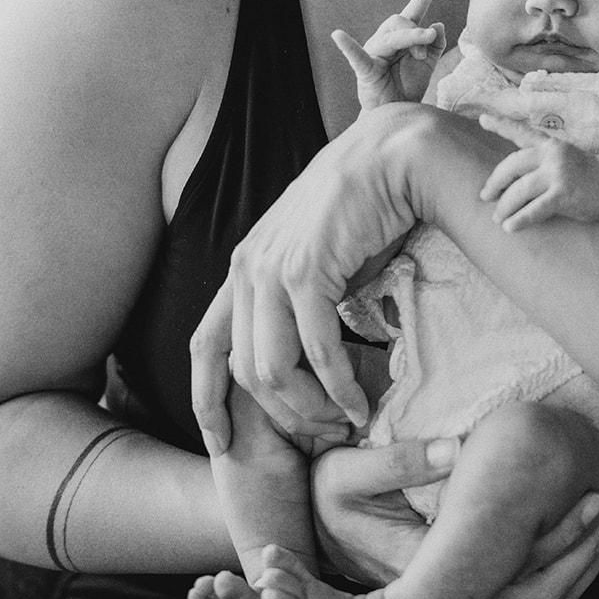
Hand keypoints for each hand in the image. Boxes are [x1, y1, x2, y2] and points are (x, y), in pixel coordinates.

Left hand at [191, 106, 426, 452]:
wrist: (393, 155)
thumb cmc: (366, 206)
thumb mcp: (319, 258)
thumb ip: (301, 299)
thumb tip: (310, 355)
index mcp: (244, 266)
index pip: (205, 344)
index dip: (207, 399)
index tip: (223, 443)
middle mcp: (247, 268)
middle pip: (243, 371)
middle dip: (282, 417)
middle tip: (322, 436)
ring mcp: (273, 269)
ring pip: (273, 371)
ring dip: (310, 409)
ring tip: (345, 424)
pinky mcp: (308, 271)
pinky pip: (316, 352)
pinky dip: (337, 388)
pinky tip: (359, 405)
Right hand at [311, 438, 598, 598]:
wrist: (316, 525)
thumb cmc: (328, 498)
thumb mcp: (344, 476)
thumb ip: (396, 463)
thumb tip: (456, 451)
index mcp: (429, 574)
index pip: (513, 573)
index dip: (563, 538)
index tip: (596, 495)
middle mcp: (453, 594)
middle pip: (542, 593)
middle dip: (591, 549)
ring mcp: (464, 593)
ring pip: (542, 598)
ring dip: (587, 558)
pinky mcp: (471, 581)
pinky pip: (531, 586)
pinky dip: (567, 558)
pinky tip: (587, 517)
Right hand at [331, 0, 445, 108]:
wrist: (398, 112)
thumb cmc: (408, 86)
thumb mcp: (428, 65)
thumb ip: (436, 45)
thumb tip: (438, 25)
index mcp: (401, 38)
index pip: (411, 14)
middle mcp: (385, 41)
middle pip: (399, 22)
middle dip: (417, 34)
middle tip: (425, 54)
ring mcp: (373, 53)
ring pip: (390, 37)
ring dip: (410, 41)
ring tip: (421, 55)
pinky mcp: (364, 69)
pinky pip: (355, 55)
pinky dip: (347, 45)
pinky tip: (338, 35)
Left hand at [478, 113, 598, 231]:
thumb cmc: (583, 175)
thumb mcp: (561, 159)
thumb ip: (538, 163)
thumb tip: (506, 182)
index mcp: (549, 144)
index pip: (520, 132)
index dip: (501, 125)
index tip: (482, 119)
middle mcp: (552, 155)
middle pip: (512, 166)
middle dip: (495, 183)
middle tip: (485, 197)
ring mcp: (558, 173)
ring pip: (520, 190)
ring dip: (505, 207)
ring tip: (498, 219)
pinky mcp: (563, 194)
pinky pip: (535, 209)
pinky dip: (520, 219)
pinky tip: (510, 228)